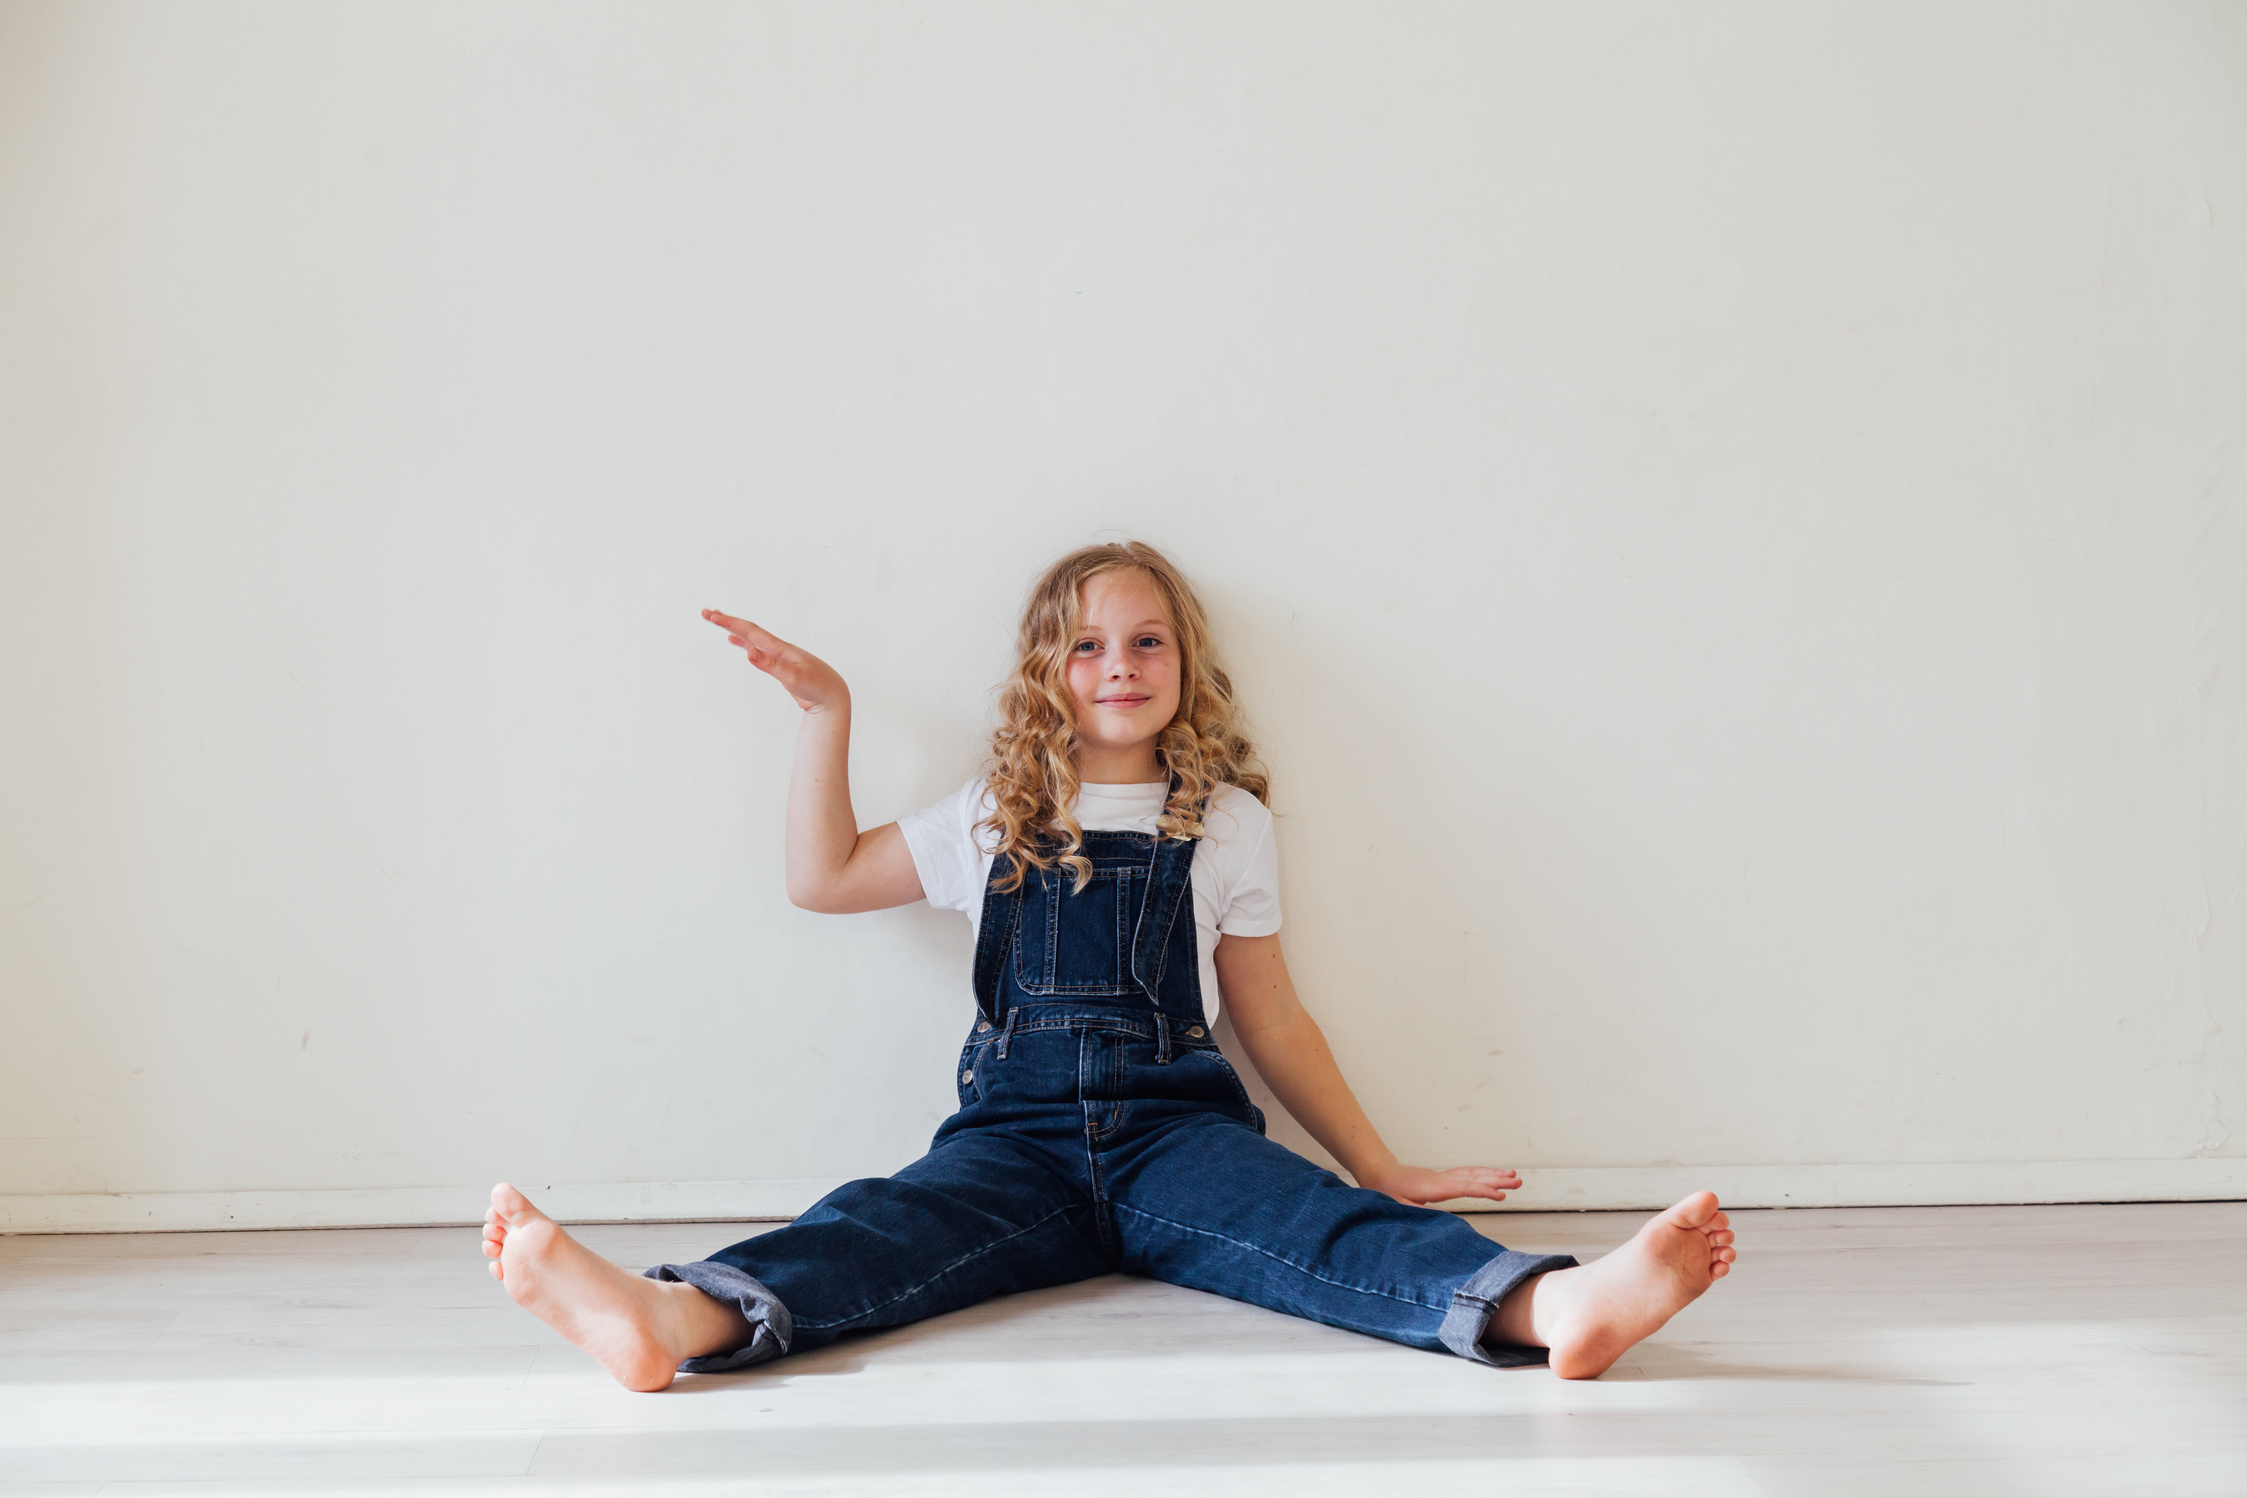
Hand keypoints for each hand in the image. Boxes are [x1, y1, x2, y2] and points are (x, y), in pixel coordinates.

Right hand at [702, 610, 847, 712]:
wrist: (832, 696)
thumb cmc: (816, 687)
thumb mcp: (792, 677)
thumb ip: (770, 665)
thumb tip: (749, 652)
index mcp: (779, 648)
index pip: (750, 631)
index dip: (730, 622)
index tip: (711, 615)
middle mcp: (778, 648)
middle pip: (748, 631)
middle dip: (727, 621)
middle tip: (706, 613)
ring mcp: (779, 656)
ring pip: (752, 638)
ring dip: (734, 630)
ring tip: (718, 621)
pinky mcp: (780, 665)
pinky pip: (758, 650)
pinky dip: (745, 644)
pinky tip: (739, 644)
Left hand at [1359, 1164, 1521, 1206]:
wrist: (1380, 1173)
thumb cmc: (1387, 1190)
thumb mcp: (1398, 1207)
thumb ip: (1416, 1215)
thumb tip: (1434, 1225)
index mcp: (1434, 1186)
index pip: (1463, 1187)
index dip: (1483, 1191)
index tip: (1501, 1195)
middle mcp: (1442, 1178)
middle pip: (1473, 1177)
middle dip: (1496, 1179)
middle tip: (1517, 1181)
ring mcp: (1443, 1176)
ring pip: (1472, 1173)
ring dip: (1493, 1174)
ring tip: (1513, 1175)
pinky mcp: (1443, 1178)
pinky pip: (1467, 1174)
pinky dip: (1482, 1174)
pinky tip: (1492, 1175)